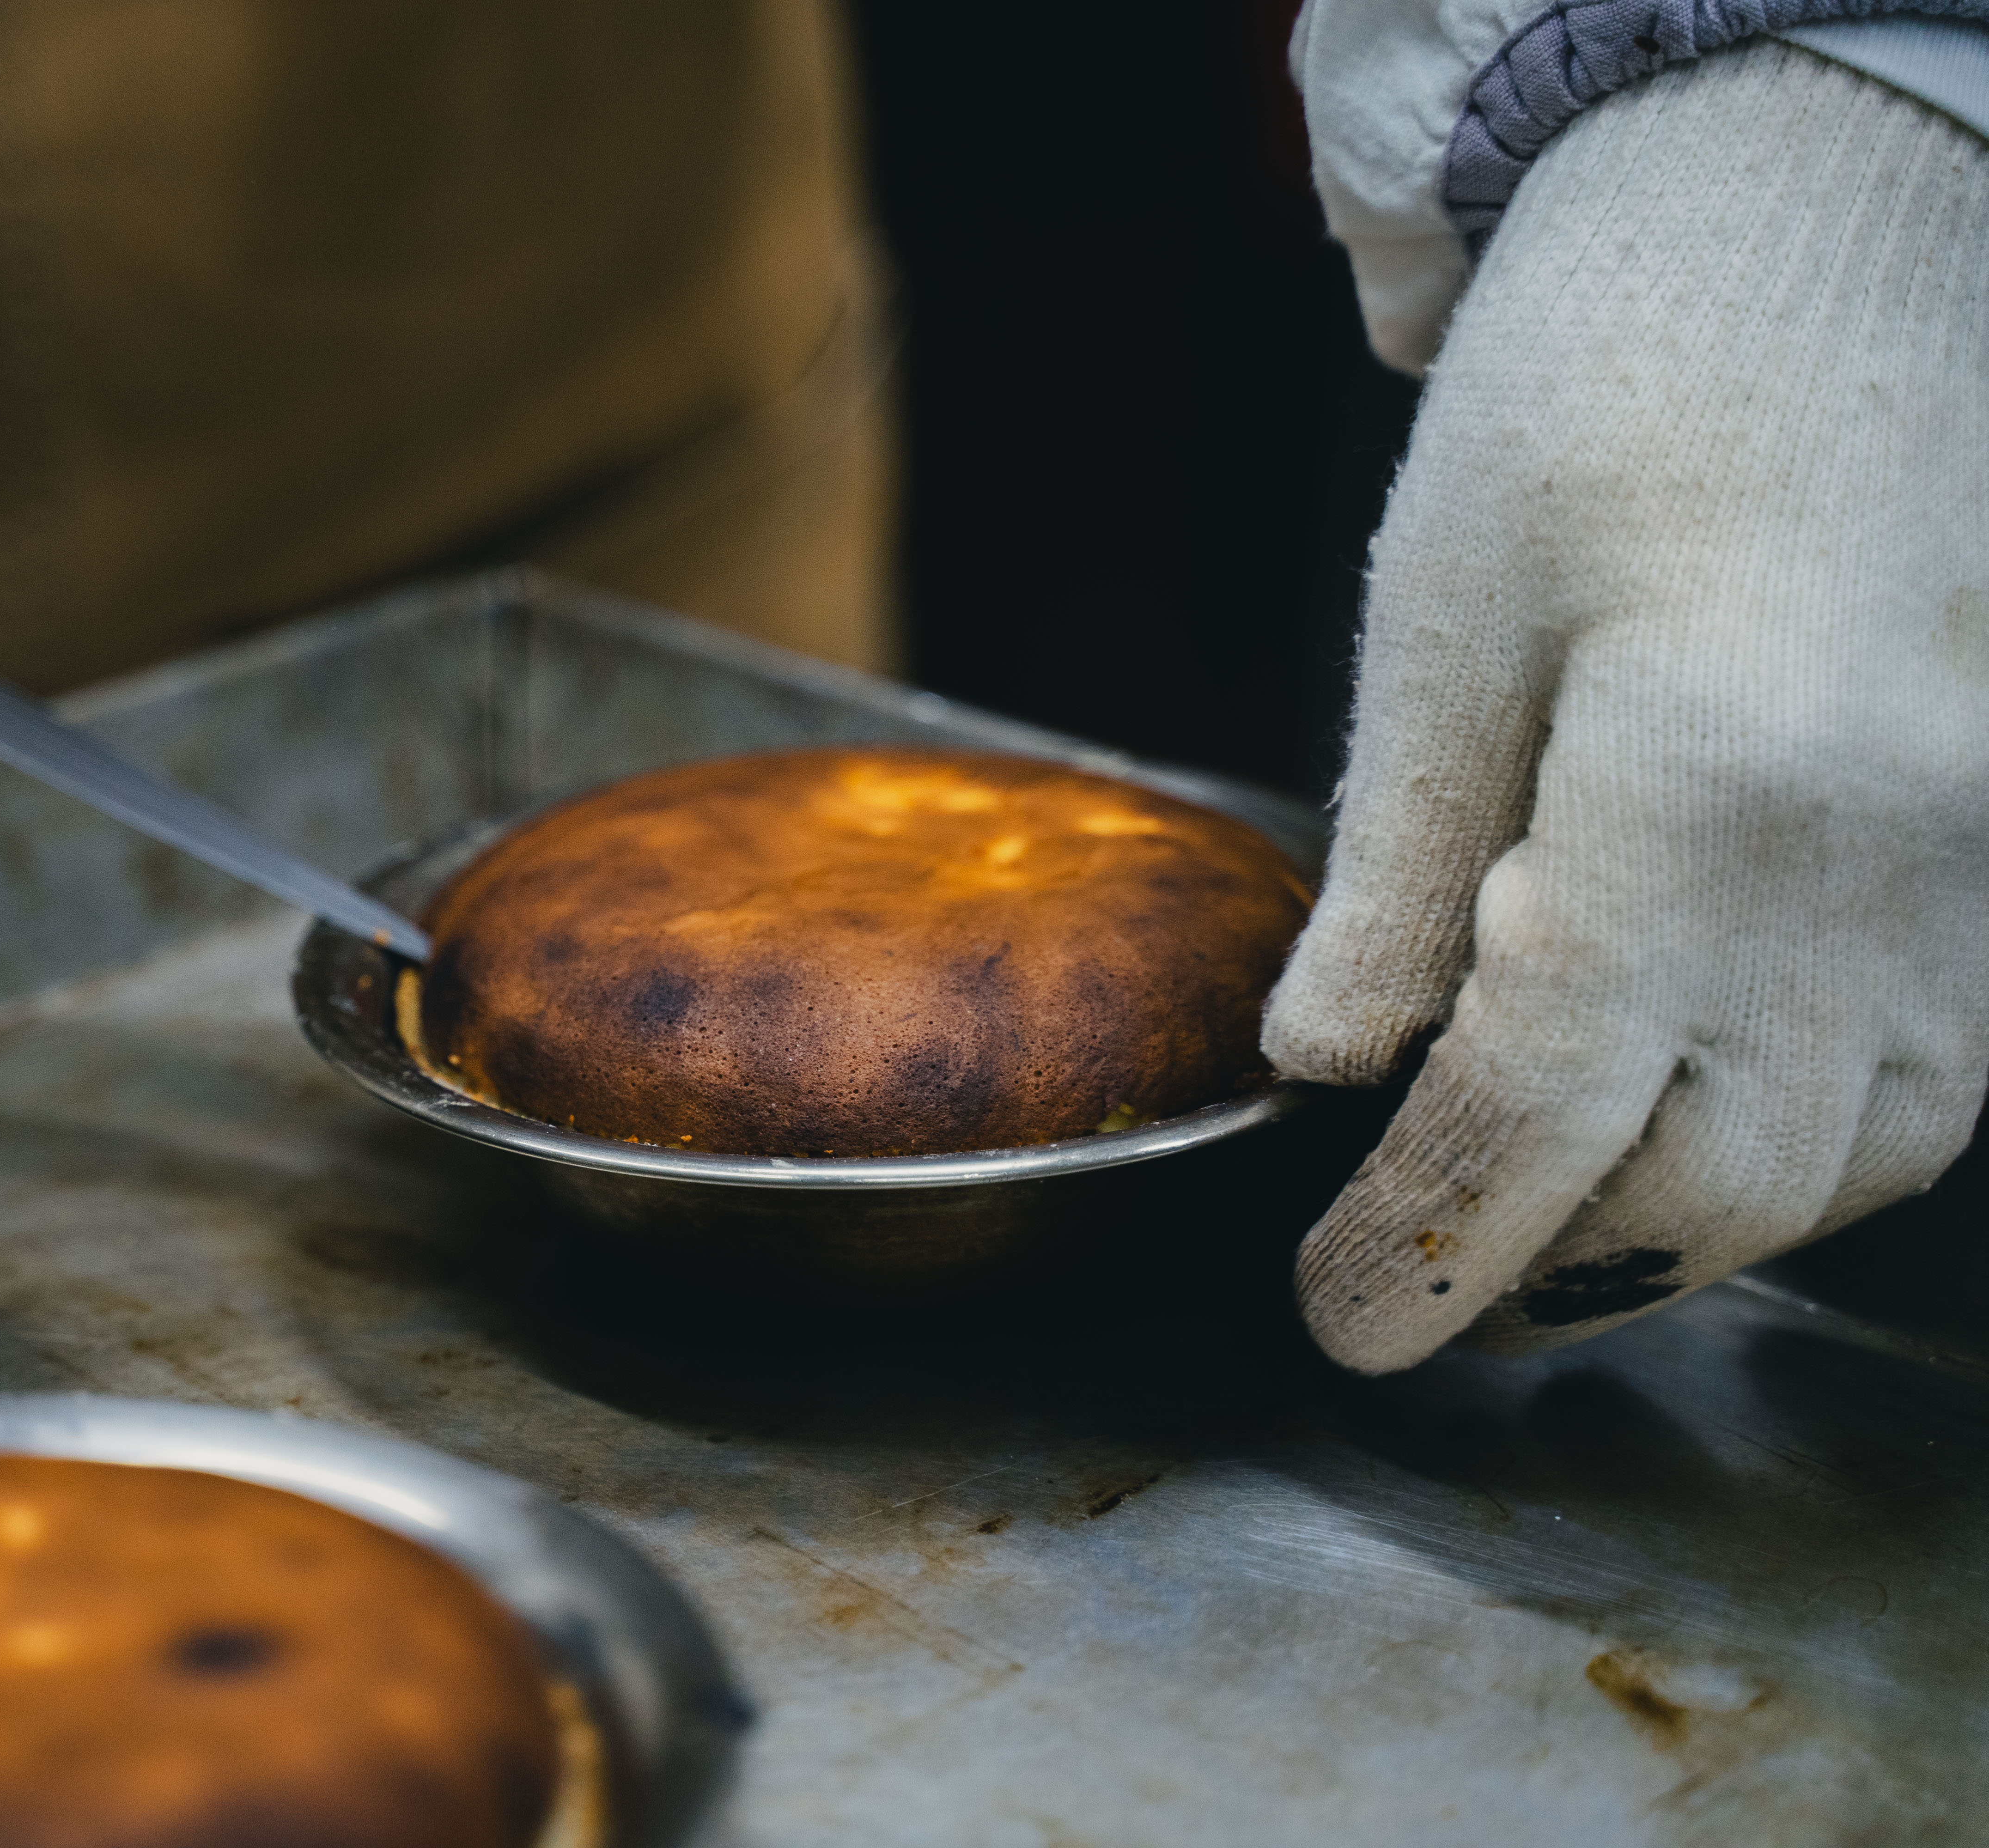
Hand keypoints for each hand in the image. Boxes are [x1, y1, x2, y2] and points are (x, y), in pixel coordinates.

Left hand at [1266, 41, 1988, 1371]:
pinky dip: (1807, 1146)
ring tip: (1534, 1222)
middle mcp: (1881, 858)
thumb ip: (1393, 863)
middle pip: (1712, 1182)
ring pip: (1847, 1162)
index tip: (1338, 1323)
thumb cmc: (1603, 386)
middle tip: (1407, 1283)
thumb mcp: (1441, 614)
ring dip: (1681, 1225)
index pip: (1543, 1107)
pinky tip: (1691, 1122)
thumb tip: (1325, 1062)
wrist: (1820, 225)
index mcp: (1707, 786)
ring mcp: (1978, 861)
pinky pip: (1937, 1079)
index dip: (1424, 1244)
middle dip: (1548, 1264)